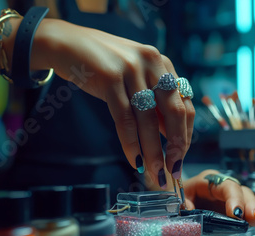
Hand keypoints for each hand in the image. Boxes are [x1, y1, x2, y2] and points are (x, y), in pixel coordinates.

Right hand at [34, 19, 194, 187]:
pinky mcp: (110, 78)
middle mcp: (153, 64)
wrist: (68, 43)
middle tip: (173, 170)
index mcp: (163, 65)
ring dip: (153, 151)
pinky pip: (124, 119)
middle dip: (176, 146)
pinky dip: (130, 144)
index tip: (180, 157)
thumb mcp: (136, 77)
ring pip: (148, 120)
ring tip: (154, 173)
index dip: (186, 134)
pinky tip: (134, 160)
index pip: (186, 105)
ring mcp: (132, 70)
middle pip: (175, 112)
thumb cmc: (105, 66)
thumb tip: (171, 136)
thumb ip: (155, 101)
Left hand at [182, 170, 254, 226]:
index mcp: (209, 180)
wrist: (175, 200)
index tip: (236, 214)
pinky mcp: (232, 209)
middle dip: (249, 204)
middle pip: (241, 191)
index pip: (226, 186)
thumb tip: (190, 215)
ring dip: (254, 211)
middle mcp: (223, 186)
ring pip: (247, 199)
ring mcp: (230, 198)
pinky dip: (253, 217)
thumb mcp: (178, 199)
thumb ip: (183, 206)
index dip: (233, 198)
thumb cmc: (178, 197)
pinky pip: (246, 211)